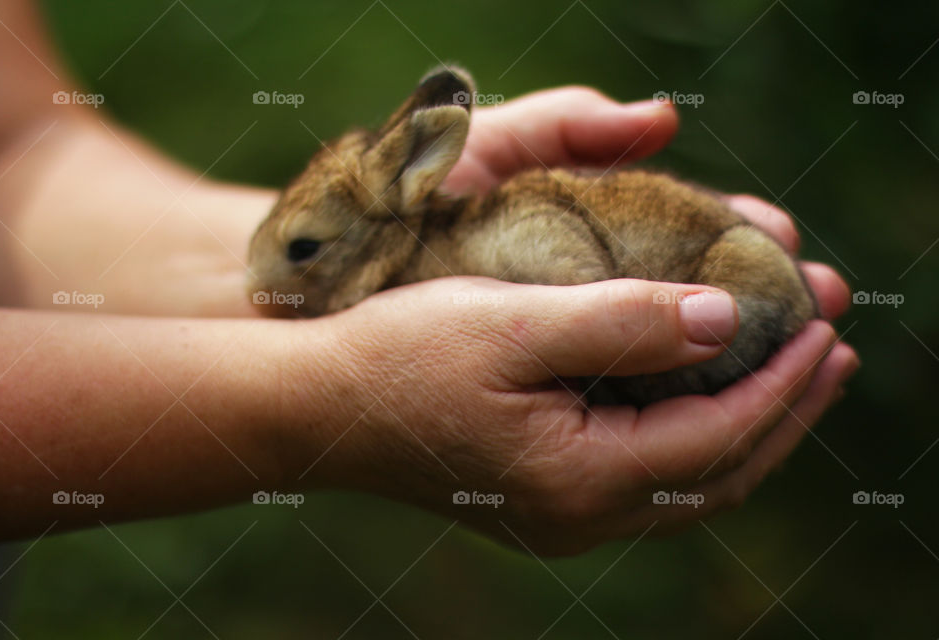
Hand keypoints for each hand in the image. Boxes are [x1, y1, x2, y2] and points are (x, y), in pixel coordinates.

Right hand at [281, 87, 857, 554]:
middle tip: (833, 347)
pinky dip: (695, 434)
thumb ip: (623, 322)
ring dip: (746, 423)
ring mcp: (563, 515)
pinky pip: (650, 476)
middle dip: (785, 408)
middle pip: (719, 471)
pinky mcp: (546, 497)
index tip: (826, 322)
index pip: (718, 435)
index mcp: (580, 478)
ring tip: (790, 371)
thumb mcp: (514, 322)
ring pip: (689, 481)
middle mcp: (581, 515)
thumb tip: (722, 317)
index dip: (781, 379)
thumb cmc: (403, 354)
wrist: (321, 406)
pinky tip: (704, 394)